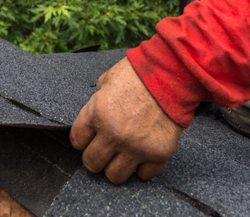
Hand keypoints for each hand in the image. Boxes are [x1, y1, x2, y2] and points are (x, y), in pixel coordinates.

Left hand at [69, 57, 182, 183]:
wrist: (172, 73)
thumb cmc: (139, 73)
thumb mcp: (106, 81)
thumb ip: (96, 104)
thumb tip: (92, 120)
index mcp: (97, 114)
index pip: (77, 141)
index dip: (83, 138)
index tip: (90, 137)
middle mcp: (114, 134)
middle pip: (92, 163)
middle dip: (97, 156)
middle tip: (106, 148)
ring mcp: (136, 147)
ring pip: (115, 176)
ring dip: (117, 166)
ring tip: (124, 154)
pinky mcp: (158, 153)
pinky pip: (144, 175)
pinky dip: (143, 166)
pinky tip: (144, 153)